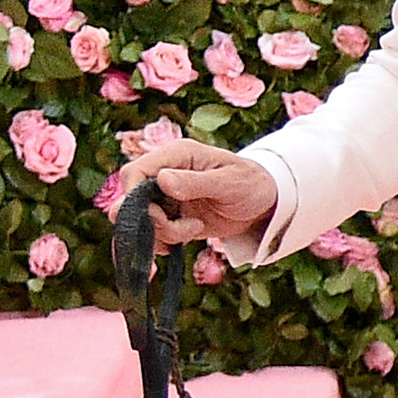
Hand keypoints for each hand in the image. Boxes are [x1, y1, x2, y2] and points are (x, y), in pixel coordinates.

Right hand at [114, 140, 277, 247]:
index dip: (133, 196)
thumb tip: (162, 180)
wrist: (266, 203)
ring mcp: (165, 196)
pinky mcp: (170, 216)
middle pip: (130, 199)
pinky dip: (162, 241)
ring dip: (162, 233)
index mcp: (175, 156)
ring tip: (195, 230)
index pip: (134, 172)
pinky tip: (187, 238)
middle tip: (183, 228)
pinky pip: (151, 232)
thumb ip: (195, 182)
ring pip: (140, 220)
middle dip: (151, 221)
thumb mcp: (228, 183)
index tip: (156, 216)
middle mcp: (164, 174)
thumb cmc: (252, 184)